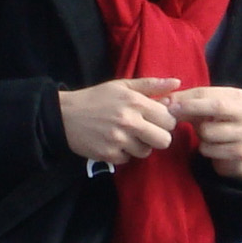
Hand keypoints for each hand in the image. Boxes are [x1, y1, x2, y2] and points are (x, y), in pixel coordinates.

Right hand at [59, 77, 177, 165]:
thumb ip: (151, 85)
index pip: (169, 120)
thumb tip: (178, 83)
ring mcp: (118, 139)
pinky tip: (113, 142)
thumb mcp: (122, 86)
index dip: (164, 122)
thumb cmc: (96, 98)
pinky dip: (123, 153)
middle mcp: (129, 121)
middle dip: (157, 137)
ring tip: (125, 135)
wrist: (64, 115)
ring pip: (146, 152)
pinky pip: (128, 159)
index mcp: (135, 102)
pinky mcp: (108, 154)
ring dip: (139, 146)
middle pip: (164, 140)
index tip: (154, 120)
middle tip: (144, 131)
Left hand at [167, 85, 241, 181]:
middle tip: (171, 113)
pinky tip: (212, 148)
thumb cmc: (216, 126)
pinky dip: (204, 149)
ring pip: (209, 131)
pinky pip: (210, 149)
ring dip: (199, 135)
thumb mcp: (203, 110)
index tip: (165, 102)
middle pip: (216, 106)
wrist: (236, 152)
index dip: (185, 97)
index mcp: (238, 97)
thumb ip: (186, 102)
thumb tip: (163, 101)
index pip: (207, 92)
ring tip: (206, 136)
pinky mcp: (241, 152)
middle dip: (190, 109)